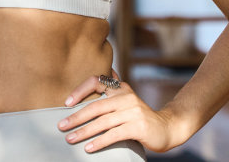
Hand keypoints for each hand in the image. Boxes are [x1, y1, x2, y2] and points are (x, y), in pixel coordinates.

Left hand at [58, 74, 176, 153]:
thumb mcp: (125, 102)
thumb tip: (85, 93)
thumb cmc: (139, 117)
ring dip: (84, 132)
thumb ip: (109, 97)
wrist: (167, 128)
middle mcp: (126, 96)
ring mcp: (133, 111)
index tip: (66, 103)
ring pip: (102, 122)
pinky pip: (114, 134)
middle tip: (61, 126)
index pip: (96, 81)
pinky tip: (89, 148)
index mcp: (121, 88)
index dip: (79, 90)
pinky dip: (99, 142)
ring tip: (70, 139)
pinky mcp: (138, 126)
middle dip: (76, 117)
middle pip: (95, 106)